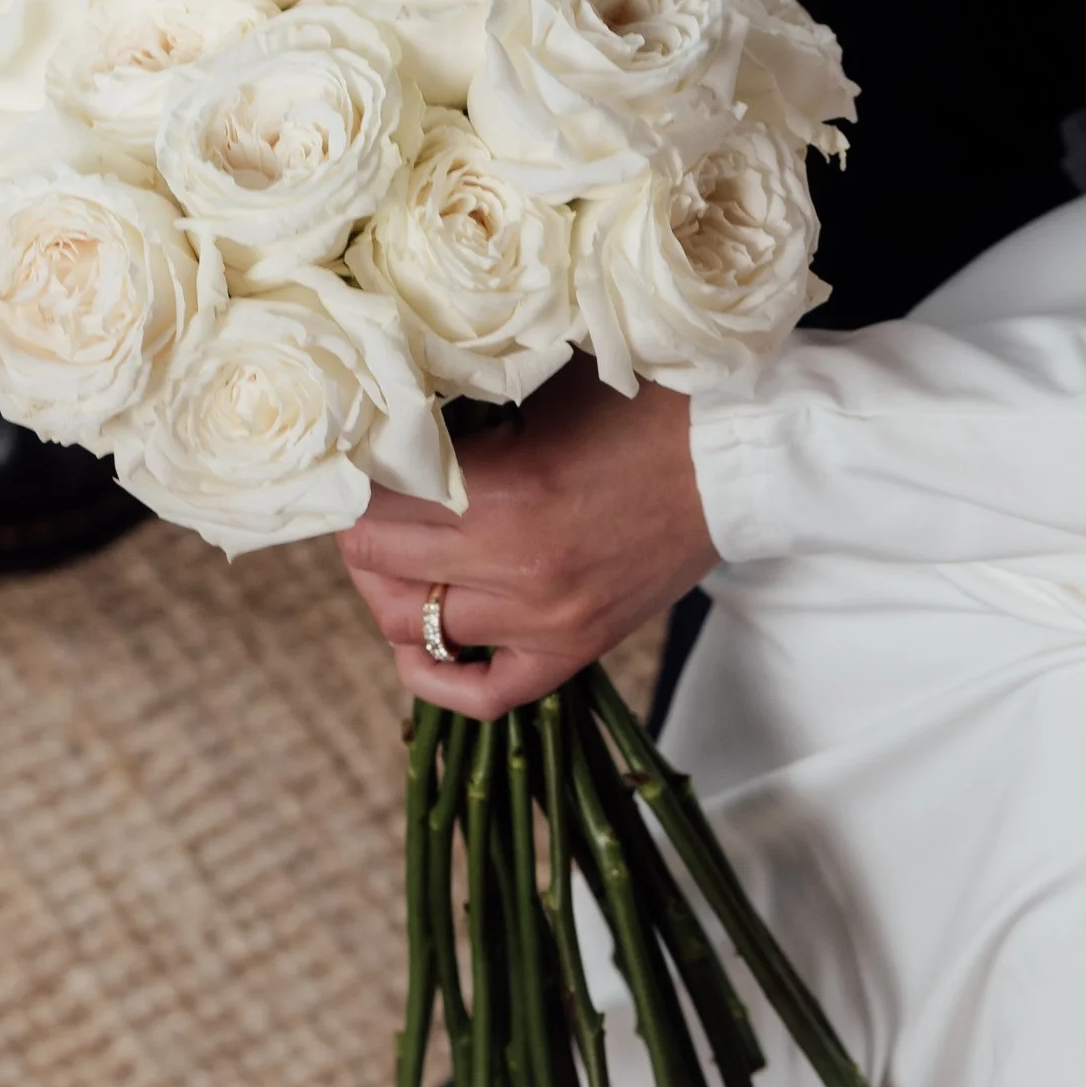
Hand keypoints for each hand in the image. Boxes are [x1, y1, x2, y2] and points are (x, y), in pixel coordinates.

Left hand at [337, 364, 720, 719]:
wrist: (734, 453)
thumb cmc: (637, 403)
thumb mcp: (532, 391)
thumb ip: (455, 424)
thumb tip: (376, 436)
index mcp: (501, 494)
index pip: (370, 507)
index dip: (351, 481)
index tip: (355, 461)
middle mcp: (516, 571)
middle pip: (378, 569)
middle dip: (362, 533)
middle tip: (370, 504)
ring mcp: (547, 622)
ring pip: (413, 632)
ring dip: (393, 592)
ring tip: (402, 559)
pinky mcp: (576, 650)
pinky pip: (483, 694)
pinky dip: (437, 678)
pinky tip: (423, 648)